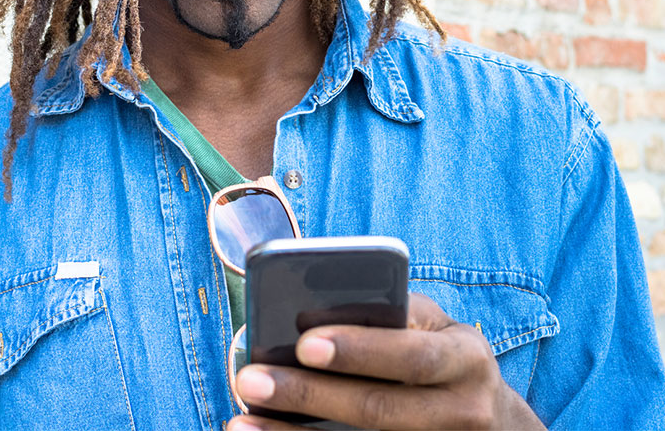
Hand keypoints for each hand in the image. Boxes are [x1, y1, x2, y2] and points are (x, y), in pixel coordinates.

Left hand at [227, 293, 544, 429]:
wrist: (489, 416)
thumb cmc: (439, 350)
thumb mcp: (430, 324)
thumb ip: (389, 315)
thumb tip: (312, 312)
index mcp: (465, 357)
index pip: (411, 356)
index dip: (360, 350)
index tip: (303, 343)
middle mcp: (464, 411)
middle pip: (380, 411)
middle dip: (310, 396)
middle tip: (250, 379)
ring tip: (243, 421)